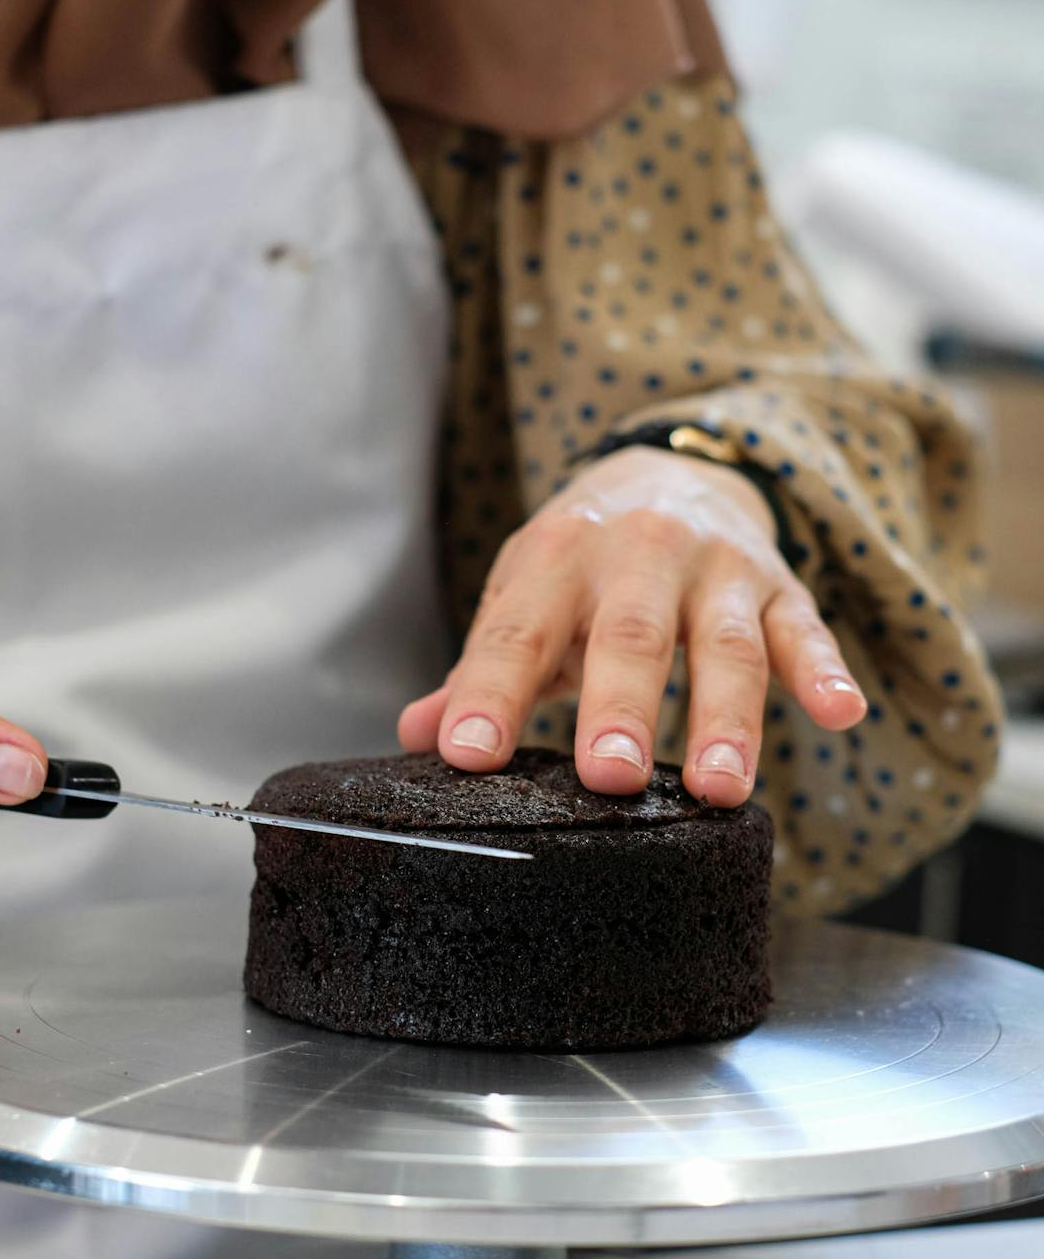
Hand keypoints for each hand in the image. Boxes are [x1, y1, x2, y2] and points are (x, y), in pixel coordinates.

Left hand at [400, 446, 865, 804]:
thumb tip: (418, 735)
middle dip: (621, 707)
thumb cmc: (587, 564)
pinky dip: (825, 669)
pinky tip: (841, 713)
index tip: (469, 758)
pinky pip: (806, 629)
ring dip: (727, 718)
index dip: (489, 694)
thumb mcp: (526, 597)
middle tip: (610, 777)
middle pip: (630, 636)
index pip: (516, 632)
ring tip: (719, 788)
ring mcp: (715, 569)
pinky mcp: (779, 586)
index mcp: (556, 558)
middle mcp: (636, 553)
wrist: (673, 470)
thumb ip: (482, 671)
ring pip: (725, 644)